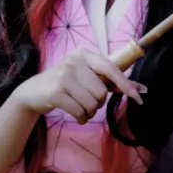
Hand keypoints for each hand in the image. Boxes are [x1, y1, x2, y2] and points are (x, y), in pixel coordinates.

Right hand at [10, 49, 144, 123]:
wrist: (33, 92)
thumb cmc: (66, 84)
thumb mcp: (87, 77)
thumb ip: (112, 82)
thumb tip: (140, 90)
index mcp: (84, 54)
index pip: (110, 68)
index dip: (125, 84)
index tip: (138, 97)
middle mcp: (74, 61)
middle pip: (101, 92)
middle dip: (98, 103)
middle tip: (87, 101)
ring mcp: (64, 76)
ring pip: (92, 104)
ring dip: (89, 112)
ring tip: (79, 107)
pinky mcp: (56, 92)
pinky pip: (80, 112)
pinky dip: (81, 118)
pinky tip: (75, 114)